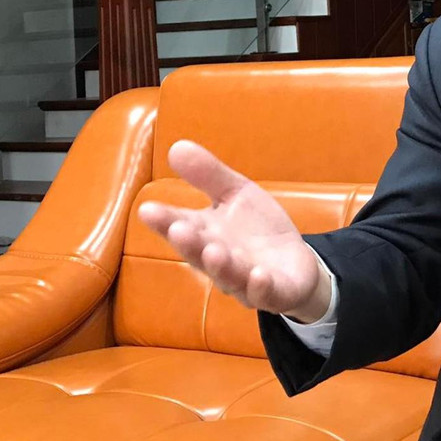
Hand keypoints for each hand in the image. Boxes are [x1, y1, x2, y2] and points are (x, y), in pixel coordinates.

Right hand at [136, 139, 330, 321]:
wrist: (294, 265)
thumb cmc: (255, 229)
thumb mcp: (236, 194)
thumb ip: (208, 175)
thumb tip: (176, 146)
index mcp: (206, 236)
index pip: (180, 226)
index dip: (164, 221)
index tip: (147, 210)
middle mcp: (220, 262)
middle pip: (200, 255)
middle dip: (189, 244)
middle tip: (178, 230)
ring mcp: (245, 281)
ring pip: (229, 277)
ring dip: (221, 266)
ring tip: (214, 251)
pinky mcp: (275, 293)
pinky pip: (266, 294)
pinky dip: (260, 287)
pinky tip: (259, 276)